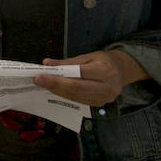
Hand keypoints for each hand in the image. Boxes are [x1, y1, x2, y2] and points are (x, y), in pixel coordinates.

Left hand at [32, 49, 148, 107]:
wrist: (122, 70)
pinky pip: (79, 101)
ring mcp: (105, 98)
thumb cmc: (104, 60)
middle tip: (38, 81)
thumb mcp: (87, 56)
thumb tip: (47, 64)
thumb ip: (67, 62)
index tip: (41, 75)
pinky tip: (55, 89)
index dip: (57, 78)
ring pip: (76, 97)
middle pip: (76, 90)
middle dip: (54, 86)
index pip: (77, 76)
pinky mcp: (100, 104)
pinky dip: (65, 95)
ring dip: (57, 91)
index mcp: (105, 71)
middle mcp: (107, 87)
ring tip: (43, 84)